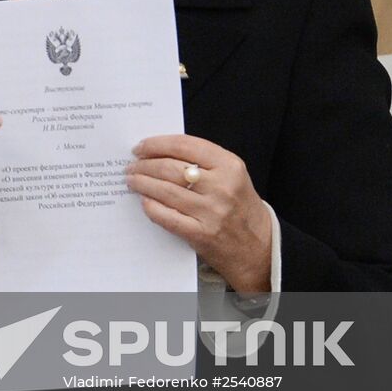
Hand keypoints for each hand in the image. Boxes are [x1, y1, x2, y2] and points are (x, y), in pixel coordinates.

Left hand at [125, 134, 272, 293]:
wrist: (259, 246)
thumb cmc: (240, 206)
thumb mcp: (232, 175)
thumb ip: (203, 161)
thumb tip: (159, 152)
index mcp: (229, 165)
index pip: (185, 145)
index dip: (157, 144)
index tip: (141, 146)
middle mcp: (222, 186)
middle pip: (170, 167)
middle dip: (145, 164)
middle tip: (132, 165)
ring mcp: (212, 212)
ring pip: (165, 191)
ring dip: (142, 183)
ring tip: (132, 180)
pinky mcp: (202, 234)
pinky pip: (167, 217)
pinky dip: (151, 207)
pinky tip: (144, 201)